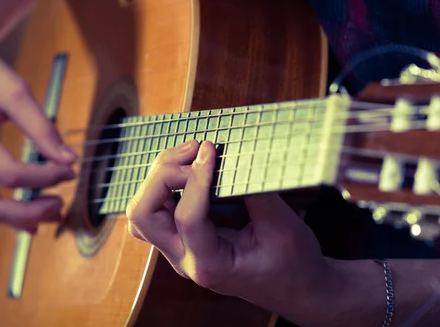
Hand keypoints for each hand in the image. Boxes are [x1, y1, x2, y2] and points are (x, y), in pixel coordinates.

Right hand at [0, 15, 76, 232]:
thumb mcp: (13, 90)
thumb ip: (41, 126)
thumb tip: (68, 159)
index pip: (10, 174)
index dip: (45, 178)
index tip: (70, 170)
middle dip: (30, 212)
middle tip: (62, 205)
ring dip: (19, 218)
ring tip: (53, 210)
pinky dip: (6, 210)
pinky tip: (30, 213)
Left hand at [126, 140, 334, 317]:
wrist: (297, 289)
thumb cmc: (294, 264)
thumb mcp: (284, 227)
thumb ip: (256, 193)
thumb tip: (236, 155)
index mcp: (210, 266)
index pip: (187, 218)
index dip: (195, 178)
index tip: (211, 149)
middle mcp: (185, 260)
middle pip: (143, 216)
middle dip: (162, 176)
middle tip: (196, 150)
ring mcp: (179, 251)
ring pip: (142, 212)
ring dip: (159, 177)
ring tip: (191, 153)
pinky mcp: (181, 239)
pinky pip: (156, 209)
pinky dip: (166, 183)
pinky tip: (190, 166)